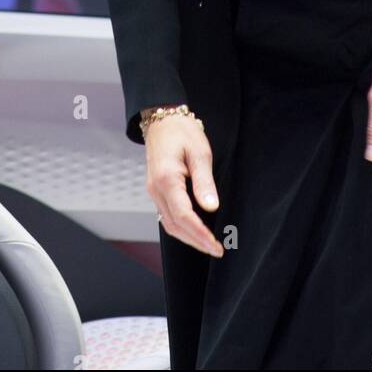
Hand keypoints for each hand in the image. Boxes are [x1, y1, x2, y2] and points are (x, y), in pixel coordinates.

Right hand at [143, 115, 224, 258]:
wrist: (163, 121)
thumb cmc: (182, 132)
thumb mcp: (199, 152)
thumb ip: (204, 181)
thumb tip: (211, 207)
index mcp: (166, 179)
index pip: (183, 216)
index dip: (200, 234)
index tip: (216, 245)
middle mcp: (156, 189)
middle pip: (174, 226)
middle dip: (196, 241)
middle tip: (217, 250)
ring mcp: (154, 191)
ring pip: (169, 224)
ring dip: (188, 238)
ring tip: (208, 245)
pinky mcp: (157, 191)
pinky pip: (167, 215)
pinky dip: (181, 228)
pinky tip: (195, 231)